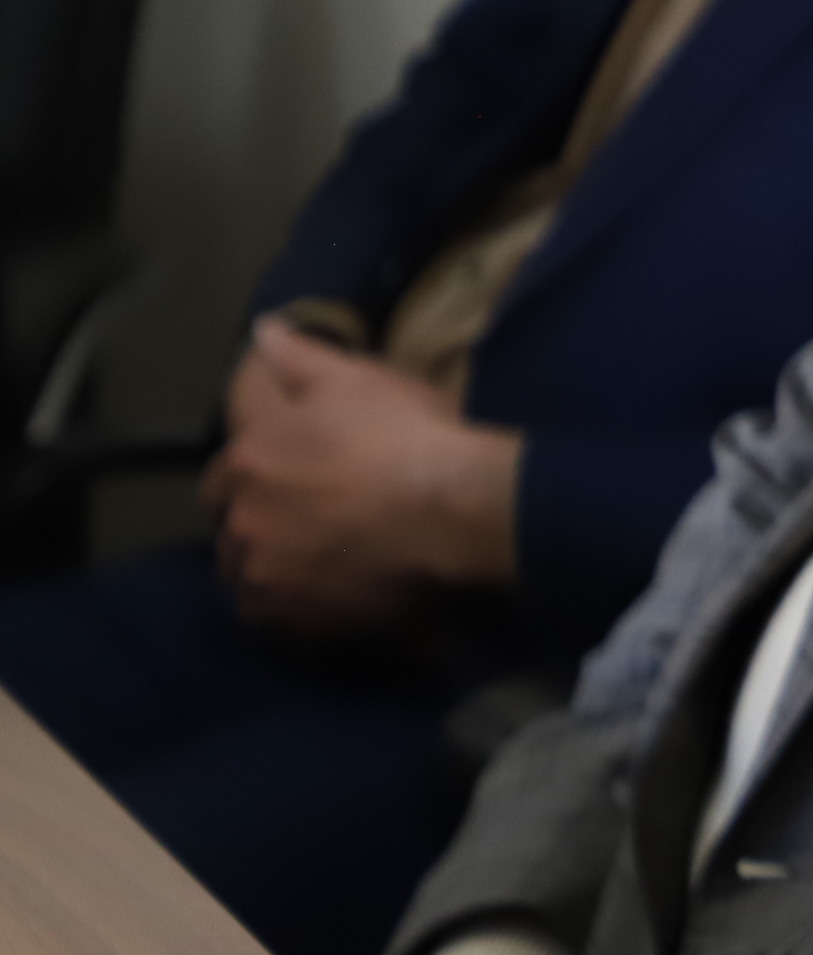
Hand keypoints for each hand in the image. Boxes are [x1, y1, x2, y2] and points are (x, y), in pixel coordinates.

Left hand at [206, 322, 520, 634]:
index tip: (279, 481)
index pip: (218, 481)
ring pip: (248, 585)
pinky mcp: (302, 621)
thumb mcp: (355, 379)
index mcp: (246, 463)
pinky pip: (281, 625)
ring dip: (267, 576)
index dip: (247, 481)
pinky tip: (325, 602)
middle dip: (254, 531)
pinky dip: (294, 615)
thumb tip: (262, 329)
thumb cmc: (403, 435)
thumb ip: (299, 356)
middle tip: (299, 527)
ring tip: (309, 570)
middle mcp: (244, 525)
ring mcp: (270, 579)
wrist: (451, 508)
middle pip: (230, 538)